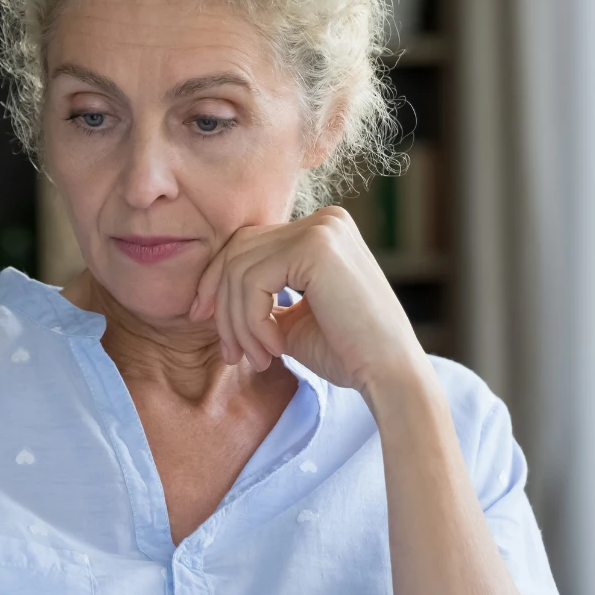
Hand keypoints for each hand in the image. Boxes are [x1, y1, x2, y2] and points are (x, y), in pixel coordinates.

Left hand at [189, 206, 425, 395]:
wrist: (389, 375)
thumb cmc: (346, 352)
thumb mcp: (291, 316)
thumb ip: (259, 296)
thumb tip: (209, 294)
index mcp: (323, 230)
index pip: (249, 244)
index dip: (217, 282)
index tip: (205, 321)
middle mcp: (325, 219)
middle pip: (239, 250)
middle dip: (221, 303)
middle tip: (230, 352)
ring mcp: (322, 229)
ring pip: (240, 268)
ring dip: (237, 322)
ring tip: (256, 358)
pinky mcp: (316, 248)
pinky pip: (253, 281)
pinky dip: (252, 322)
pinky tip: (274, 348)